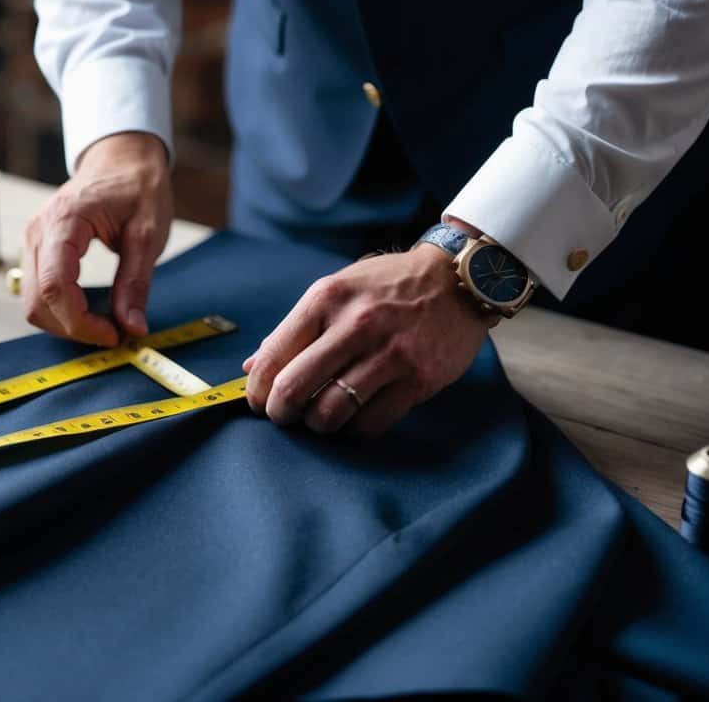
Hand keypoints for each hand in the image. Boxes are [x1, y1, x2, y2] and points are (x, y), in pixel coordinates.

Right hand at [22, 132, 171, 345]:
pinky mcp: (37, 249)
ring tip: (106, 322)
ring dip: (66, 323)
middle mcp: (38, 232)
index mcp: (64, 222)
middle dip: (74, 327)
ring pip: (32, 302)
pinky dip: (61, 310)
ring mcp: (32, 240)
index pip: (54, 286)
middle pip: (37, 302)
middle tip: (114, 332)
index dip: (81, 322)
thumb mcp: (148, 234)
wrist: (121, 159)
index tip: (114, 335)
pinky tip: (90, 309)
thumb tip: (133, 327)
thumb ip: (136, 283)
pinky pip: (38, 291)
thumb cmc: (137, 187)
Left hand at [243, 244, 493, 435]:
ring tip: (320, 417)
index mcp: (326, 298)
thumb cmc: (388, 286)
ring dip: (317, 424)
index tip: (259, 401)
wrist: (457, 280)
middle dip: (280, 412)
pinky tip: (355, 416)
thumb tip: (252, 367)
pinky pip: (370, 423)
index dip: (256, 389)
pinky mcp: (417, 379)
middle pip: (294, 387)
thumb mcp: (337, 290)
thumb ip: (295, 328)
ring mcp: (389, 353)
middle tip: (284, 416)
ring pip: (330, 412)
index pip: (273, 355)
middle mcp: (356, 324)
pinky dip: (355, 429)